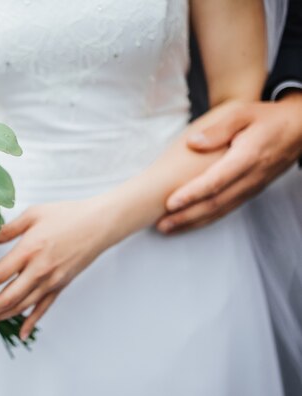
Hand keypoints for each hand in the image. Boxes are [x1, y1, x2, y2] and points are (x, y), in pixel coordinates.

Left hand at [0, 197, 113, 339]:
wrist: (101, 223)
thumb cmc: (67, 214)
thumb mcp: (33, 214)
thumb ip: (7, 229)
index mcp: (29, 250)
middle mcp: (40, 271)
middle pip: (6, 299)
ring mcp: (52, 281)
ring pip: (21, 307)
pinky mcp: (61, 286)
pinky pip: (43, 308)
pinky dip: (31, 322)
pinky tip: (20, 333)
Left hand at [158, 93, 301, 232]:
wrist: (300, 129)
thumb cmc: (267, 118)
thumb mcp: (243, 113)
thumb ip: (218, 128)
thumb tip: (193, 142)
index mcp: (247, 156)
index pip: (216, 180)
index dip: (192, 193)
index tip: (170, 203)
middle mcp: (250, 177)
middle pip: (216, 202)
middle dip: (187, 215)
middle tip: (161, 225)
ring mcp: (252, 187)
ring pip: (221, 210)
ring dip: (193, 221)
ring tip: (168, 228)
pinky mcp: (251, 191)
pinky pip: (228, 209)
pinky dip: (207, 219)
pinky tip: (189, 223)